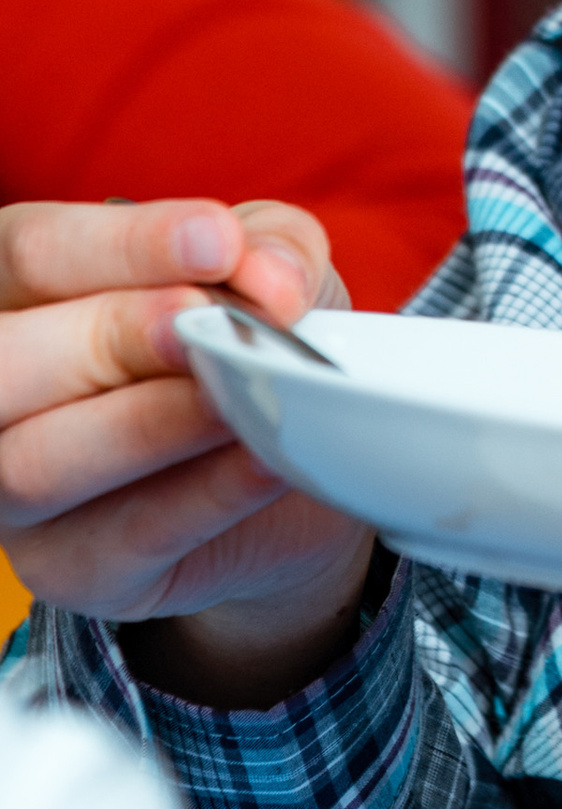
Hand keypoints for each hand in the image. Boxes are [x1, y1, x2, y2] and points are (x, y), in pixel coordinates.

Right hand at [0, 199, 373, 705]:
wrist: (286, 469)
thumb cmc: (244, 345)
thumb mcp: (269, 274)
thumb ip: (273, 250)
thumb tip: (271, 276)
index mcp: (22, 291)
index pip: (29, 252)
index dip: (122, 245)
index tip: (219, 240)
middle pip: (3, 362)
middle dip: (110, 334)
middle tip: (203, 321)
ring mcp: (14, 491)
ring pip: (37, 463)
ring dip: (148, 423)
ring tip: (238, 395)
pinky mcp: (68, 568)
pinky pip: (125, 534)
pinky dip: (203, 495)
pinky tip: (264, 461)